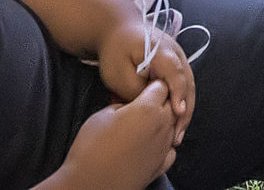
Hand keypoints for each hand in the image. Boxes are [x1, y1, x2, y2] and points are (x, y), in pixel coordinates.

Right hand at [53, 80, 177, 189]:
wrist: (90, 185)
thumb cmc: (91, 149)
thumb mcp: (102, 115)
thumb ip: (123, 104)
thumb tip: (131, 104)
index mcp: (148, 109)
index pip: (162, 86)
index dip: (152, 84)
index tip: (143, 87)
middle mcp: (161, 126)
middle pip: (172, 104)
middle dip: (160, 101)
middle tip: (142, 104)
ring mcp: (164, 147)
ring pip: (173, 125)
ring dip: (163, 122)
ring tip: (143, 125)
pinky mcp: (162, 165)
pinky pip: (170, 148)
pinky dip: (163, 143)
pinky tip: (148, 144)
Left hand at [96, 16, 194, 140]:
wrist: (118, 28)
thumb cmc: (116, 50)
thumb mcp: (118, 72)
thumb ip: (135, 90)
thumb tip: (150, 108)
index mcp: (162, 51)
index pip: (175, 74)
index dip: (178, 94)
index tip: (178, 113)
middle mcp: (177, 53)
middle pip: (188, 84)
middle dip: (185, 112)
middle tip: (176, 137)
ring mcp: (179, 58)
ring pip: (188, 87)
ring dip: (185, 111)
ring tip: (177, 135)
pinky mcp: (176, 65)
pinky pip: (183, 86)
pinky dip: (181, 104)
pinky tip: (175, 121)